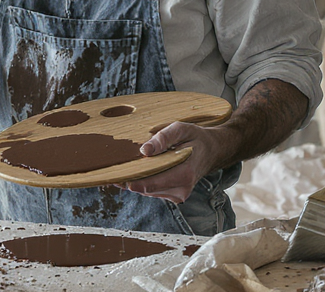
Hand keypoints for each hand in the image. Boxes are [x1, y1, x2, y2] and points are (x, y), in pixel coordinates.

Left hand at [120, 122, 240, 203]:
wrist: (212, 151)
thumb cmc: (196, 138)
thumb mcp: (181, 129)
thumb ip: (163, 138)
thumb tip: (144, 150)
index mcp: (184, 174)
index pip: (151, 183)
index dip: (131, 181)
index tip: (114, 177)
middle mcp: (182, 189)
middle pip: (146, 189)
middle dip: (130, 179)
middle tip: (112, 170)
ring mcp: (178, 195)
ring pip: (148, 191)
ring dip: (136, 181)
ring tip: (124, 168)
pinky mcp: (174, 195)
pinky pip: (153, 190)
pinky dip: (143, 182)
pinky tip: (138, 171)